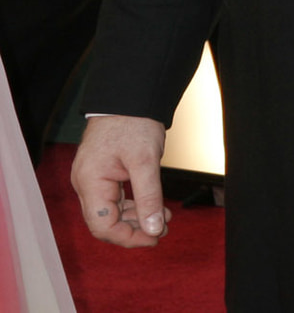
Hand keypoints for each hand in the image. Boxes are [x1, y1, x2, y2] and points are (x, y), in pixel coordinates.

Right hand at [71, 114, 171, 247]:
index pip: (103, 226)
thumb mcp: (146, 161)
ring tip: (165, 219)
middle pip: (105, 222)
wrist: (129, 97)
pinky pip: (115, 199)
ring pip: (112, 211)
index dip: (128, 237)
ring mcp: (93, 180)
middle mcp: (86, 184)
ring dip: (137, 218)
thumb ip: (149, 196)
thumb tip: (153, 228)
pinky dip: (135, 205)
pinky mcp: (103, 174)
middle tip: (163, 230)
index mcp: (90, 183)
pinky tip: (155, 207)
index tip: (154, 238)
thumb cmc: (134, 124)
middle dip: (134, 229)